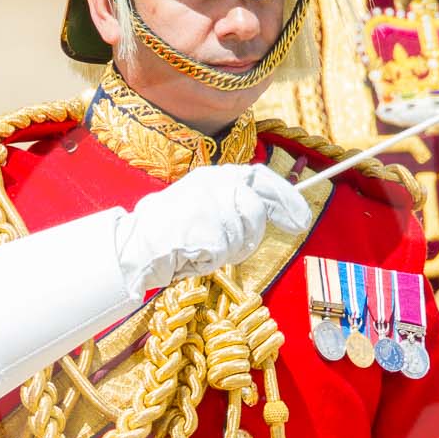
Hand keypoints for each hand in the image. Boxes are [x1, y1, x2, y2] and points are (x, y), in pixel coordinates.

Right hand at [114, 164, 312, 294]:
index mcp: (214, 177)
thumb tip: (265, 208)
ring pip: (248, 234)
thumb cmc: (167, 229)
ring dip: (234, 249)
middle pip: (261, 206)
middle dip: (281, 215)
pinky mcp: (211, 232)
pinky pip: (229, 253)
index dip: (286, 196)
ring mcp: (214, 209)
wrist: (136, 245)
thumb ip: (230, 202)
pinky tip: (196, 255)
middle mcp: (216, 187)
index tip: (301, 213)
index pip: (260, 178)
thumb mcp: (200, 201)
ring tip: (207, 248)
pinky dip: (215, 260)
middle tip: (299, 225)